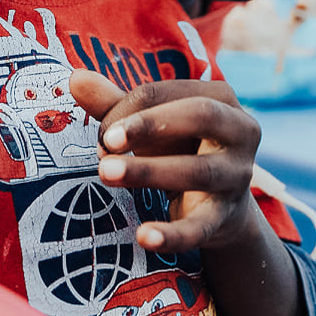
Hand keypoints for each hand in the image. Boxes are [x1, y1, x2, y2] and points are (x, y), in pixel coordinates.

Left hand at [69, 71, 260, 253]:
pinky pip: (201, 227)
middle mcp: (240, 131)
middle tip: (107, 140)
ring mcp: (238, 175)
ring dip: (149, 171)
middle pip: (200, 115)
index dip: (128, 109)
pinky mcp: (227, 217)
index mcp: (220, 97)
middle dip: (151, 124)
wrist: (219, 208)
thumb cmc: (179, 150)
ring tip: (106, 173)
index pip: (168, 92)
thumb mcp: (150, 125)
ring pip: (199, 171)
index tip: (102, 133)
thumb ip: (114, 103)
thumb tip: (75, 78)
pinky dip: (173, 234)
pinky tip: (143, 237)